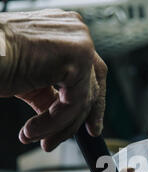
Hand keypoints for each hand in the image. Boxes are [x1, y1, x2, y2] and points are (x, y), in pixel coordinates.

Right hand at [0, 9, 106, 150]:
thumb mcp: (29, 79)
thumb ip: (50, 95)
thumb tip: (64, 118)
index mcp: (68, 31)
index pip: (92, 71)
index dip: (92, 103)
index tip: (89, 127)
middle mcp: (77, 32)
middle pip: (94, 85)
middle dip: (79, 119)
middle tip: (60, 139)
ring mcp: (80, 44)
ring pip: (82, 99)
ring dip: (58, 126)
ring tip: (35, 137)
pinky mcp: (77, 59)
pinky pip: (73, 103)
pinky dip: (53, 122)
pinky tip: (31, 130)